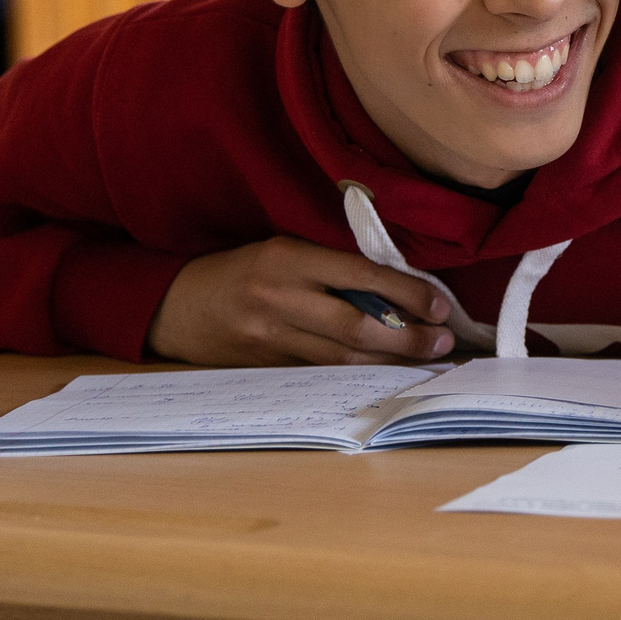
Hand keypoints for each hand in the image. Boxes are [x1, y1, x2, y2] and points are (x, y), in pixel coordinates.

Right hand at [146, 236, 458, 365]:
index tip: (440, 306)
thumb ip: (331, 267)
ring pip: (342, 355)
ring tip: (428, 358)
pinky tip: (387, 369)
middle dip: (406, 338)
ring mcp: (271, 337)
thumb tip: (397, 286)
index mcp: (287, 258)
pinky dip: (358, 370)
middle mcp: (279, 298)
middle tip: (443, 343)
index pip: (359, 276)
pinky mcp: (267, 366)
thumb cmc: (242, 269)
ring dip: (390, 360)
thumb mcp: (283, 249)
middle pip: (355, 325)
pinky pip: (322, 370)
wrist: (177, 305)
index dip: (405, 292)